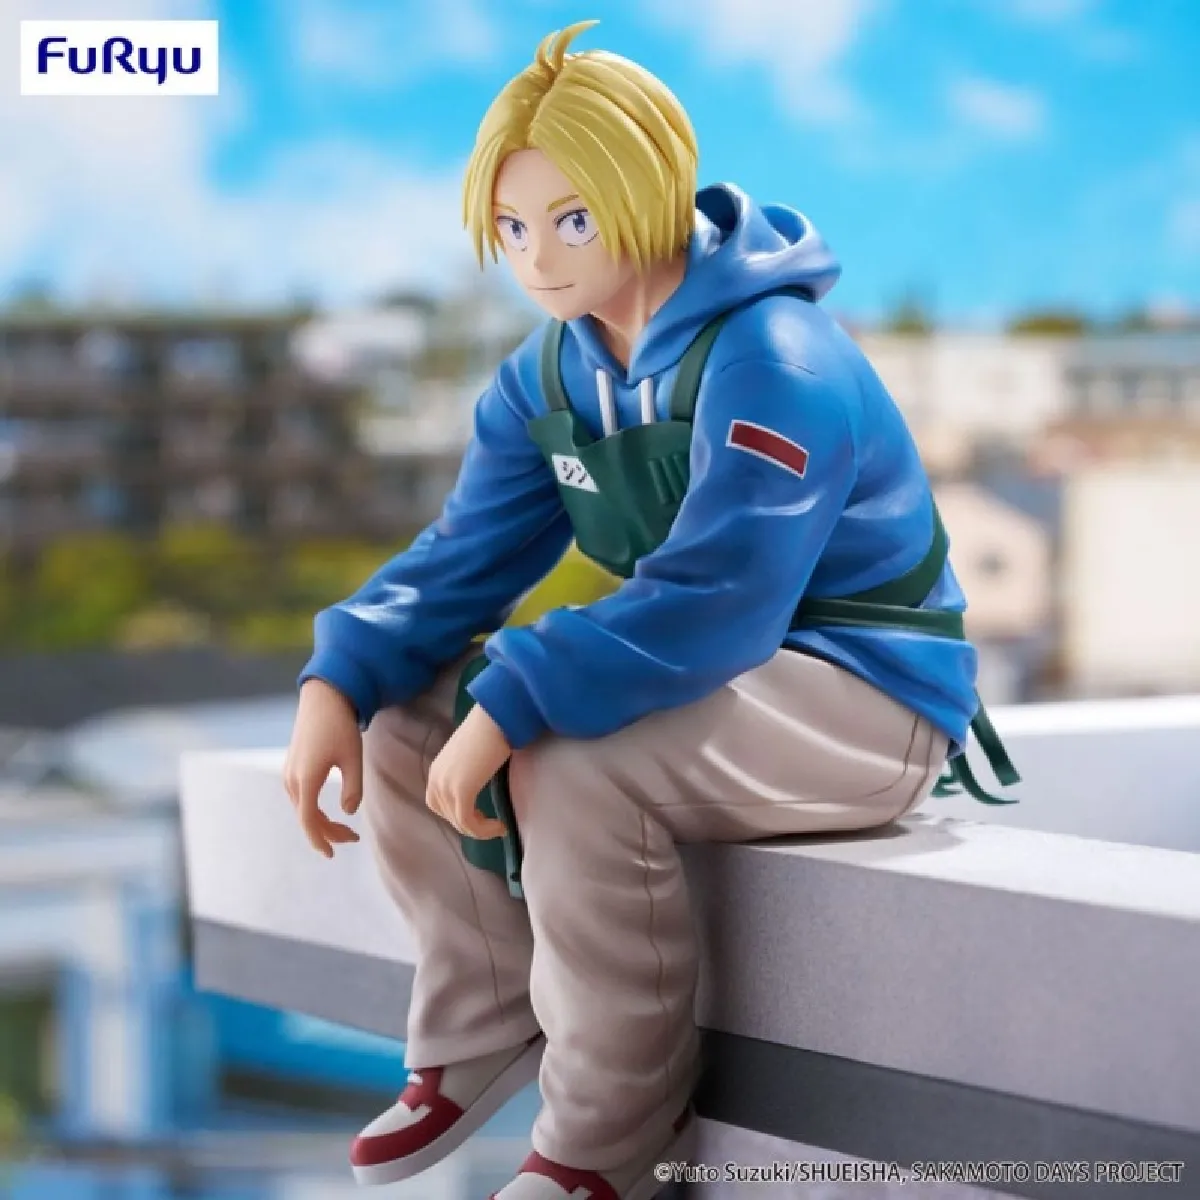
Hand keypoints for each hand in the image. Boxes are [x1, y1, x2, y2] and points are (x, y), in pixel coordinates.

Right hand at [283, 678, 362, 857]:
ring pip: (302, 808)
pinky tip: (328, 811)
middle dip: (328, 832)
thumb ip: (352, 789)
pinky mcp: (291, 766)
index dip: (320, 840)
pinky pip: (299, 797)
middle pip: (306, 817)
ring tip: (345, 829)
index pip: (308, 821)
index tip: (332, 854)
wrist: (323, 698)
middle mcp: (292, 779)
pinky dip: (313, 809)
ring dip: (321, 821)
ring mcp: (289, 772)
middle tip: (353, 838)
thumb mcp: (353, 758)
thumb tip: (348, 814)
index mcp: (306, 779)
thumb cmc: (340, 727)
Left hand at [426, 703, 511, 839]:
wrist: (495, 720)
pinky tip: (500, 826)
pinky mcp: (461, 792)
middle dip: (470, 824)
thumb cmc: (488, 731)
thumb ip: (465, 771)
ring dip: (480, 830)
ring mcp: (446, 787)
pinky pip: (469, 822)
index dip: (457, 814)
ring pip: (459, 822)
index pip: (438, 804)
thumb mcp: (469, 756)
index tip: (480, 813)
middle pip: (448, 816)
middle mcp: (435, 780)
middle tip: (491, 824)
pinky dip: (484, 830)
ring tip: (498, 826)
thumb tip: (477, 782)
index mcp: (436, 771)